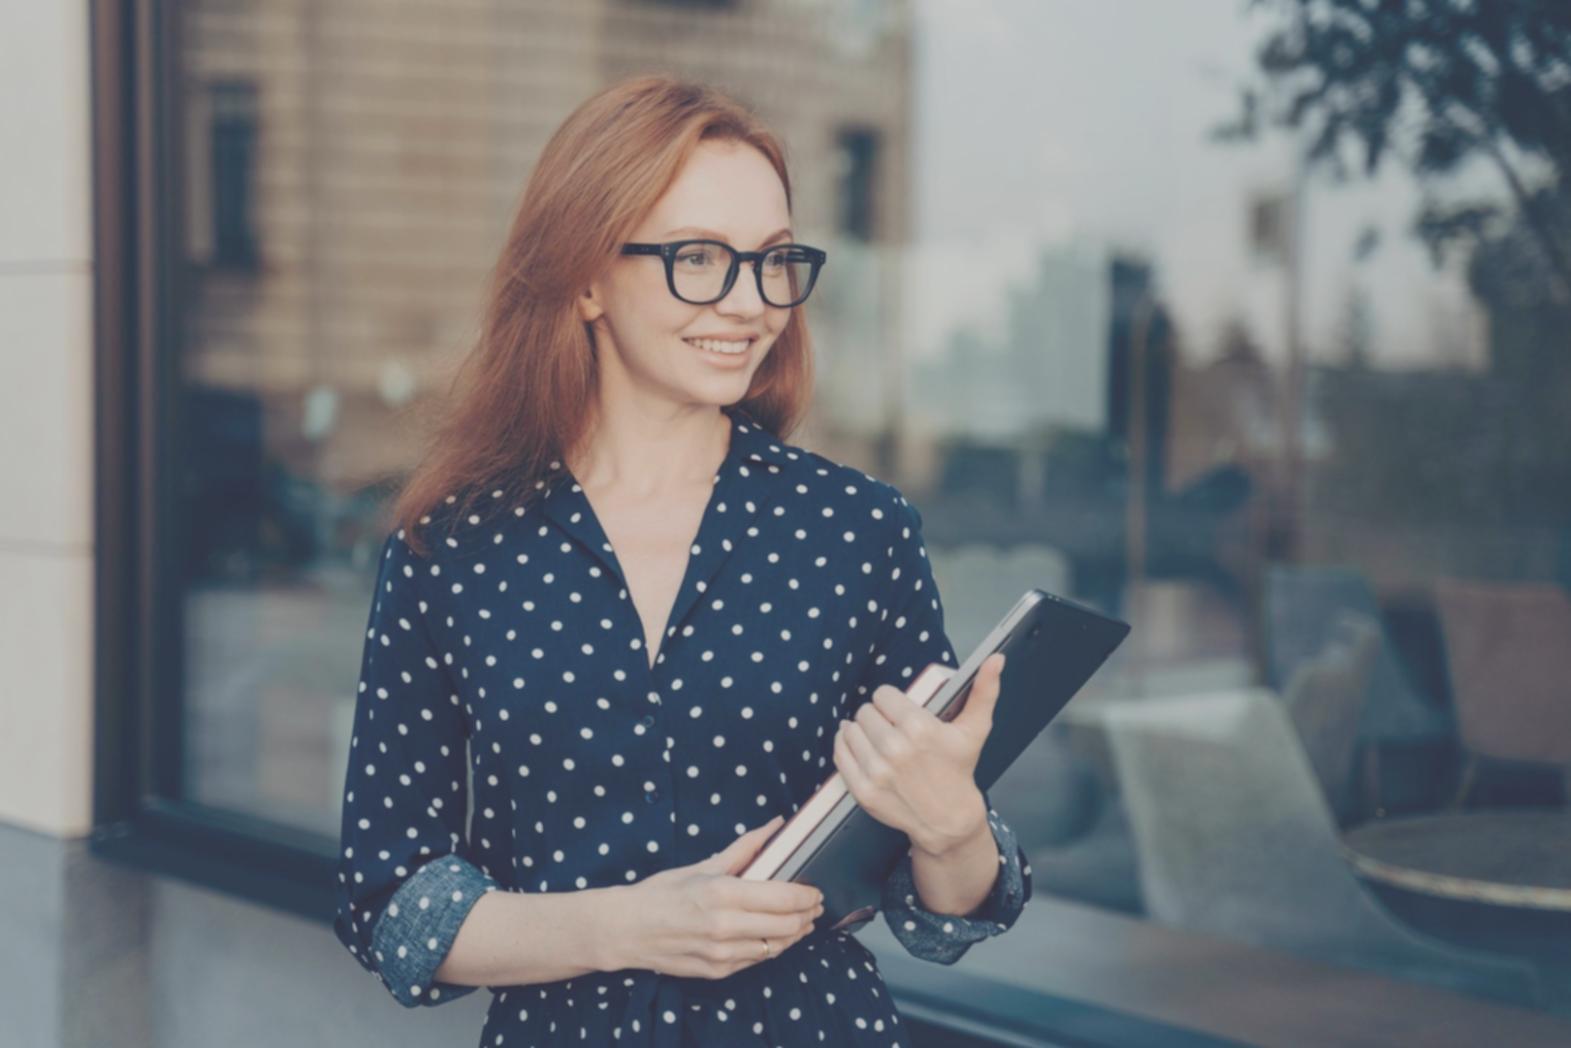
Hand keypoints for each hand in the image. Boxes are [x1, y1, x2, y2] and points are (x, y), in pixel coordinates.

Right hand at [600, 814, 823, 978]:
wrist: (626, 930)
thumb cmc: (662, 893)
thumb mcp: (702, 865)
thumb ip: (745, 848)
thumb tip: (775, 826)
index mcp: (722, 893)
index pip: (783, 898)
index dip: (807, 896)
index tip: (815, 891)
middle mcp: (725, 926)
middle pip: (787, 925)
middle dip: (807, 916)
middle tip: (814, 906)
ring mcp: (722, 953)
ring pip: (776, 947)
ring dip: (794, 934)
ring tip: (802, 923)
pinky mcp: (718, 972)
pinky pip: (757, 960)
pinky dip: (771, 948)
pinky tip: (775, 937)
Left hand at [834, 652, 1004, 856]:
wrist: (948, 819)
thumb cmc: (959, 770)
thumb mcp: (975, 729)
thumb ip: (984, 690)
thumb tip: (995, 658)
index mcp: (920, 729)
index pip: (883, 695)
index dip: (890, 701)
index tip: (898, 710)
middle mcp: (896, 750)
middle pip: (865, 712)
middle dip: (876, 716)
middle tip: (888, 726)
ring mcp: (877, 772)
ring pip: (850, 730)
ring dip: (859, 731)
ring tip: (875, 737)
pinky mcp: (863, 790)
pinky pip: (840, 754)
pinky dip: (845, 746)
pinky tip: (858, 746)